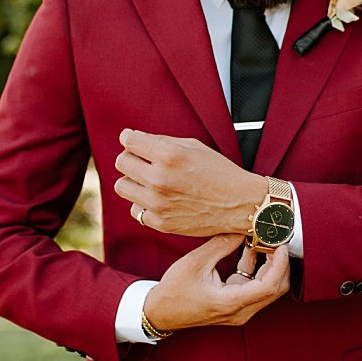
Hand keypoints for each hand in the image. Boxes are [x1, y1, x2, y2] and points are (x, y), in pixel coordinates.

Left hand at [115, 129, 263, 237]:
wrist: (239, 204)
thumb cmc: (219, 172)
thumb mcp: (193, 146)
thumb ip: (162, 141)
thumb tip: (134, 139)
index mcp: (169, 155)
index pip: (129, 141)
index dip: (129, 138)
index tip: (131, 139)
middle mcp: (160, 179)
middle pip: (121, 162)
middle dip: (130, 157)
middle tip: (142, 159)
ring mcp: (158, 203)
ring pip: (122, 186)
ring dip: (132, 180)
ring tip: (148, 180)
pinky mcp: (160, 222)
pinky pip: (135, 209)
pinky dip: (143, 203)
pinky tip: (158, 198)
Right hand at [145, 233, 289, 331]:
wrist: (160, 312)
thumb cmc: (174, 291)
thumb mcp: (196, 262)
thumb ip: (222, 244)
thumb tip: (242, 228)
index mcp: (231, 303)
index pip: (269, 286)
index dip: (280, 264)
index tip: (280, 244)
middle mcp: (240, 311)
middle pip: (274, 289)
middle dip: (279, 263)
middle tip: (275, 239)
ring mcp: (239, 310)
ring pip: (266, 288)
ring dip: (268, 264)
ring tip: (262, 239)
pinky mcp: (235, 304)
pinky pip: (254, 286)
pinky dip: (256, 268)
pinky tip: (249, 247)